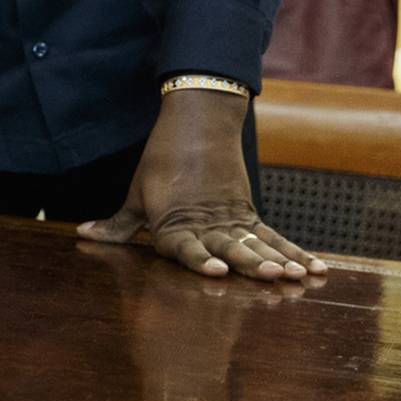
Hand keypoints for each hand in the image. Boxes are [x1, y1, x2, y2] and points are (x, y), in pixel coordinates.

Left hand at [79, 89, 321, 280]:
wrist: (197, 124)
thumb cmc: (161, 164)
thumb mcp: (136, 195)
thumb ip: (118, 226)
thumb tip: (84, 236)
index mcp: (173, 225)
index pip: (186, 248)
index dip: (199, 260)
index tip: (216, 270)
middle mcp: (206, 225)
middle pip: (231, 247)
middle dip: (251, 263)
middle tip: (272, 275)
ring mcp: (231, 220)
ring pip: (258, 244)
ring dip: (280, 260)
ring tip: (297, 276)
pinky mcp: (248, 214)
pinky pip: (275, 236)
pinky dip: (295, 252)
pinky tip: (316, 269)